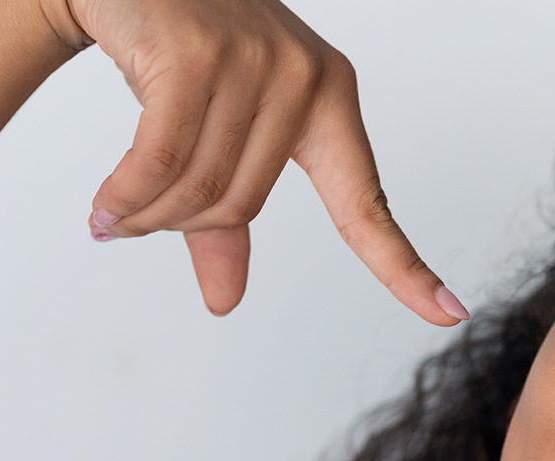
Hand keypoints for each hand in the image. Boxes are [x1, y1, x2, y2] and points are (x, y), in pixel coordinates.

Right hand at [46, 0, 466, 321]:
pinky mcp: (197, 55)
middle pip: (244, 206)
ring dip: (148, 216)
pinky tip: (103, 214)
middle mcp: (306, 78)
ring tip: (115, 218)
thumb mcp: (219, 131)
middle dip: (181, 227)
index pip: (369, 205)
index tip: (451, 315)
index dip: (406, 268)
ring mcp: (257, 62)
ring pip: (203, 189)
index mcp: (331, 99)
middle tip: (134, 224)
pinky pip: (161, 161)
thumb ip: (226, 221)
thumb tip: (225, 303)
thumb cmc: (179, 51)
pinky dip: (127, 197)